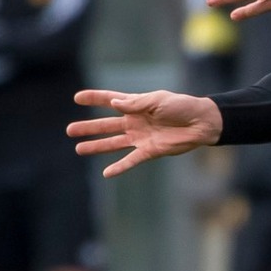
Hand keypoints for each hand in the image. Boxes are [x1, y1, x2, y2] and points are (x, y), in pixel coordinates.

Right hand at [68, 89, 221, 176]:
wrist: (201, 123)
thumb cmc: (182, 106)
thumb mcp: (158, 100)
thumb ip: (135, 103)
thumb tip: (114, 104)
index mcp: (136, 105)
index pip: (110, 100)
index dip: (94, 98)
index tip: (77, 98)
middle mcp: (135, 121)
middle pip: (106, 125)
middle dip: (88, 127)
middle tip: (69, 130)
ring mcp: (140, 137)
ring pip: (113, 143)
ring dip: (96, 146)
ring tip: (78, 149)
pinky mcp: (149, 151)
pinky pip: (131, 160)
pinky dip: (119, 167)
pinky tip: (106, 173)